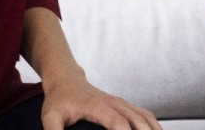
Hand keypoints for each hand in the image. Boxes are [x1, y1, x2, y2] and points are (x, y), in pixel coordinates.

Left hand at [41, 68, 161, 129]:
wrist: (66, 79)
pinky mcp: (124, 105)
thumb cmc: (58, 99)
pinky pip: (145, 114)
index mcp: (98, 106)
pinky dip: (154, 125)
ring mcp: (121, 103)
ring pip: (145, 117)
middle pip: (137, 120)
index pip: (117, 122)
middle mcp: (114, 103)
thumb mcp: (50, 116)